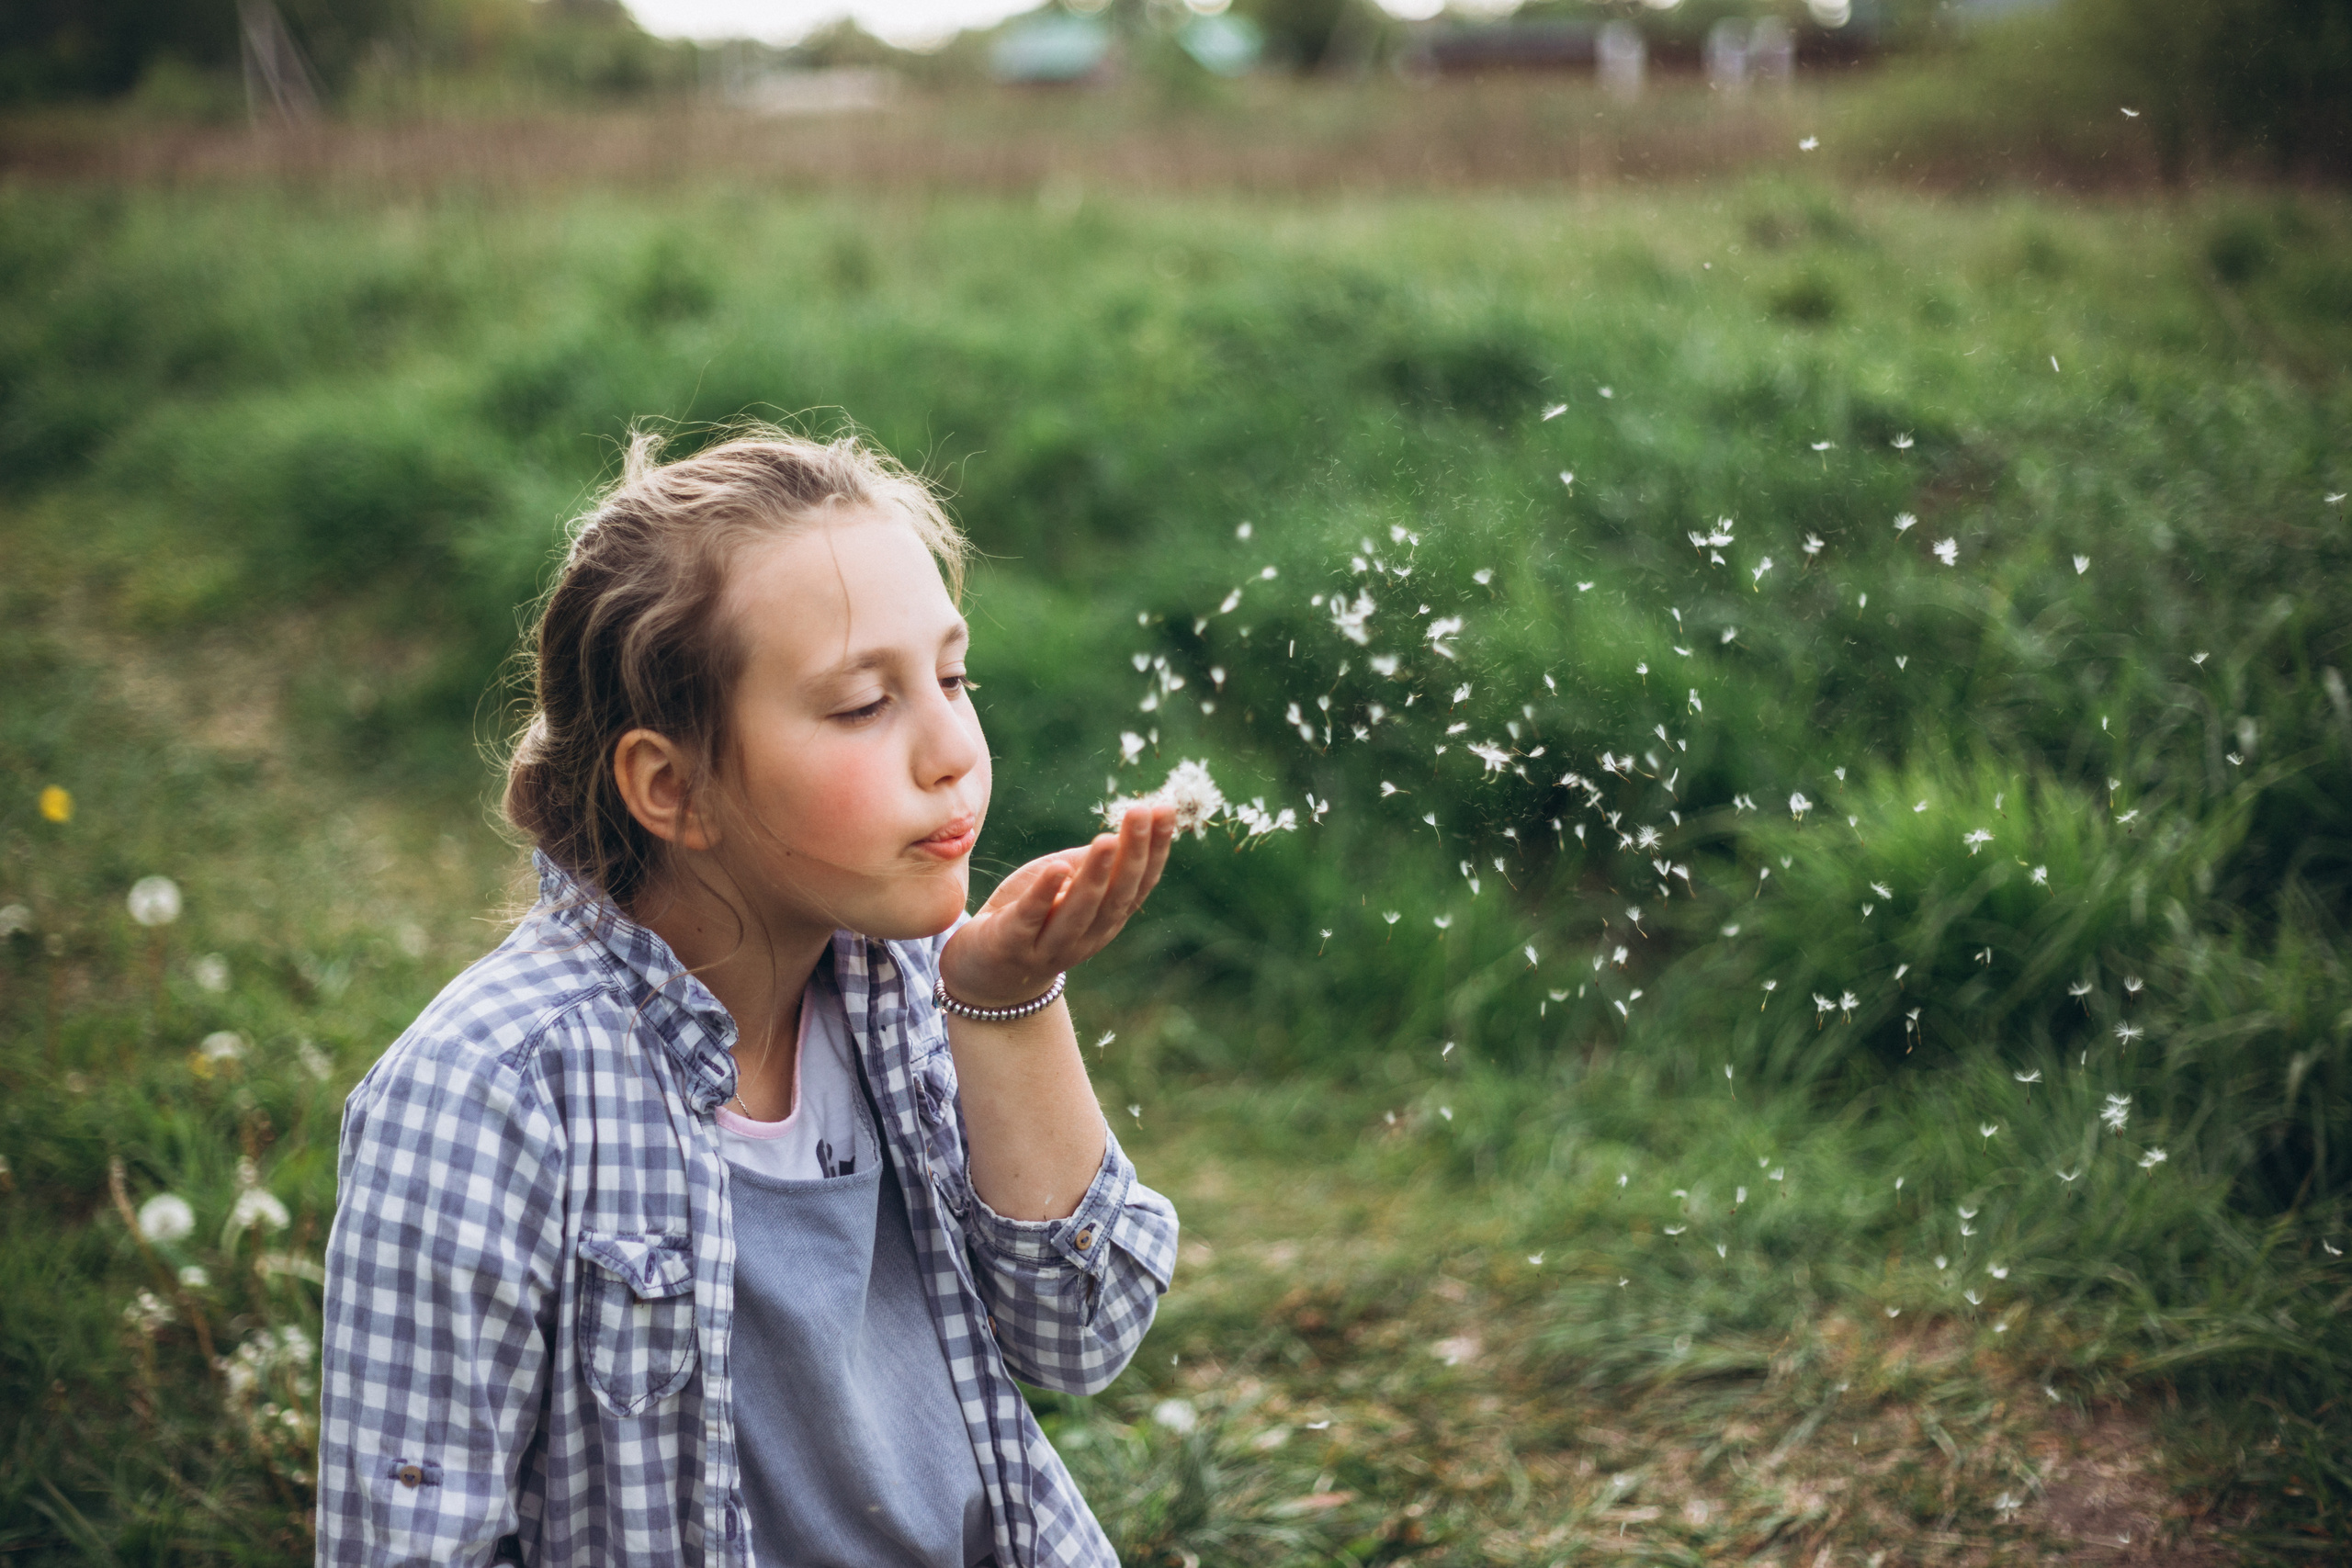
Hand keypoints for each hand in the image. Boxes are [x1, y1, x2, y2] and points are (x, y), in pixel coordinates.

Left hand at [940, 802, 1174, 1009]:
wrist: (985, 972)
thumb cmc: (1031, 917)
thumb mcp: (1065, 885)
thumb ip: (1091, 864)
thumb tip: (1123, 831)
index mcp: (1107, 919)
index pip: (1140, 883)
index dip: (1156, 848)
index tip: (1166, 809)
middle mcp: (1088, 935)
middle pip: (1117, 895)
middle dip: (1133, 853)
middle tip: (1141, 812)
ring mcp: (1051, 945)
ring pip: (1080, 909)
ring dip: (1096, 874)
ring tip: (1107, 840)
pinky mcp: (1013, 945)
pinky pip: (1031, 918)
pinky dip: (1046, 894)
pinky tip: (1057, 868)